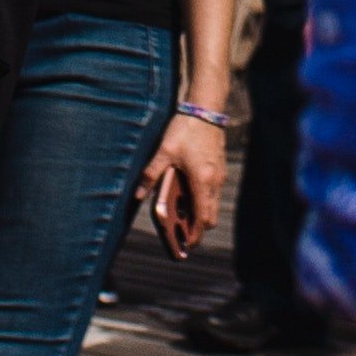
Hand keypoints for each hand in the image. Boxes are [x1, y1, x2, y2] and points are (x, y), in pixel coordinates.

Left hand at [133, 110, 227, 254]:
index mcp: (202, 181)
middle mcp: (214, 182)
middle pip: (209, 217)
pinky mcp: (218, 169)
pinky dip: (201, 200)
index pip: (202, 219)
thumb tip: (137, 194)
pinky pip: (212, 194)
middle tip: (180, 234)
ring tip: (180, 217)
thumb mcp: (164, 151)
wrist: (205, 109)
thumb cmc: (186, 130)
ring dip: (199, 214)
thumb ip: (151, 174)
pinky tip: (185, 196)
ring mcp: (219, 176)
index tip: (185, 246)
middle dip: (197, 228)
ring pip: (212, 206)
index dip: (194, 235)